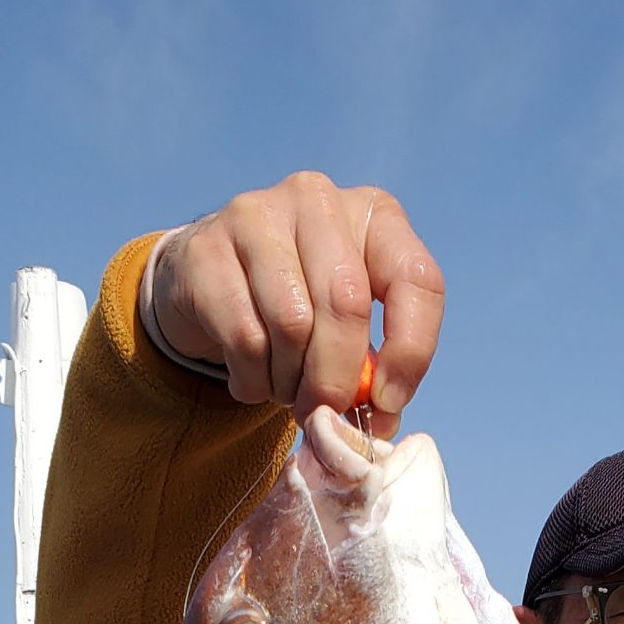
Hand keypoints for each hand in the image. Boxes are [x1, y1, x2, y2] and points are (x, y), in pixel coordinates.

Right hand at [149, 171, 444, 434]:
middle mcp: (318, 199)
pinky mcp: (207, 249)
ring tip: (285, 390)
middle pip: (346, 303)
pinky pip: (244, 337)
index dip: (410, 351)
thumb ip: (372, 367)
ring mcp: (257, 215)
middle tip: (325, 415)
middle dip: (338, 378)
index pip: (416, 278)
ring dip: (291, 382)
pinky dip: (253, 380)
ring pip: (292, 323)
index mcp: (372, 214)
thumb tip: (377, 424)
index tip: (387, 402)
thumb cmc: (296, 305)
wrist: (207, 281)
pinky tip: (252, 378)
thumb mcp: (347, 323)